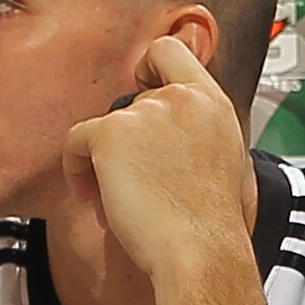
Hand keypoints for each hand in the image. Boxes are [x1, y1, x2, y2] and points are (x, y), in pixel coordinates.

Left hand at [62, 35, 259, 304]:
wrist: (201, 253)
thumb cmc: (213, 226)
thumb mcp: (227, 164)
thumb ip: (200, 134)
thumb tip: (174, 138)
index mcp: (212, 104)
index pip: (170, 51)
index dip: (149, 67)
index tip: (143, 89)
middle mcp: (180, 99)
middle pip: (132, 96)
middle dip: (128, 135)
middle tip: (136, 175)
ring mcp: (145, 112)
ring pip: (104, 125)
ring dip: (105, 160)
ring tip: (121, 198)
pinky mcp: (112, 133)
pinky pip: (76, 142)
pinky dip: (76, 170)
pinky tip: (95, 198)